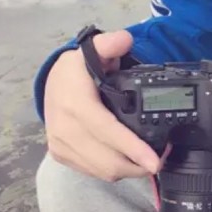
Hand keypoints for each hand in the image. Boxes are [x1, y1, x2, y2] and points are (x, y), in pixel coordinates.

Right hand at [44, 30, 160, 181]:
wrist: (50, 83)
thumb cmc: (76, 69)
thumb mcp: (92, 49)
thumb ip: (110, 43)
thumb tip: (125, 40)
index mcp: (76, 104)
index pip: (108, 131)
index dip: (133, 148)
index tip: (155, 160)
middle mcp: (65, 129)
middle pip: (107, 160)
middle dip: (137, 165)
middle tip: (162, 159)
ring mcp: (61, 145)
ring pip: (100, 171)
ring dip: (128, 171)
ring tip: (149, 161)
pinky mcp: (61, 155)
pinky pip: (91, 171)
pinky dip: (112, 170)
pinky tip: (128, 161)